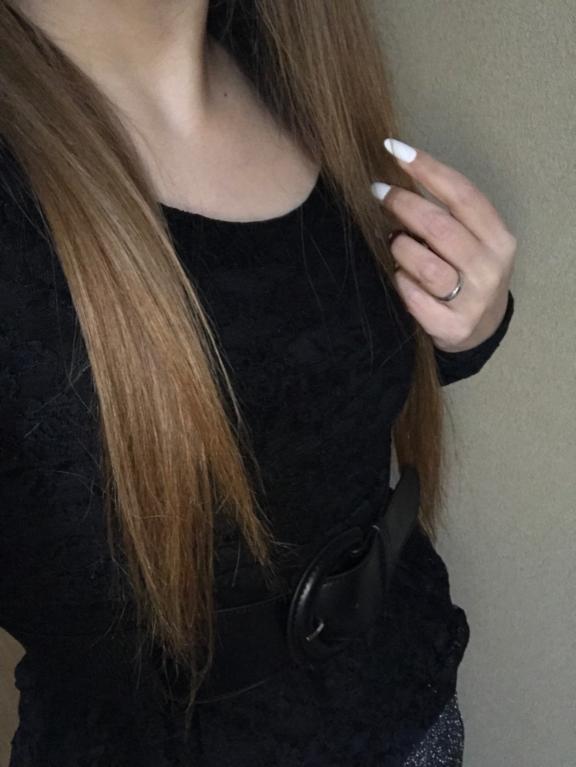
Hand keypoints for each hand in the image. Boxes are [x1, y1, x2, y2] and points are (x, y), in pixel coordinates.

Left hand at [371, 138, 516, 352]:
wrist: (479, 328)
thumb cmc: (467, 272)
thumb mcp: (472, 240)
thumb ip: (448, 213)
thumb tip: (400, 174)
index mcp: (498, 238)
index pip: (462, 195)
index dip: (427, 169)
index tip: (394, 149)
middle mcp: (490, 268)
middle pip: (440, 227)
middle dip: (403, 204)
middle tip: (379, 193)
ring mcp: (473, 301)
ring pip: (425, 266)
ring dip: (400, 248)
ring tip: (394, 242)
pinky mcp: (452, 327)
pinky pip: (414, 298)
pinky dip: (400, 283)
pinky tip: (399, 276)